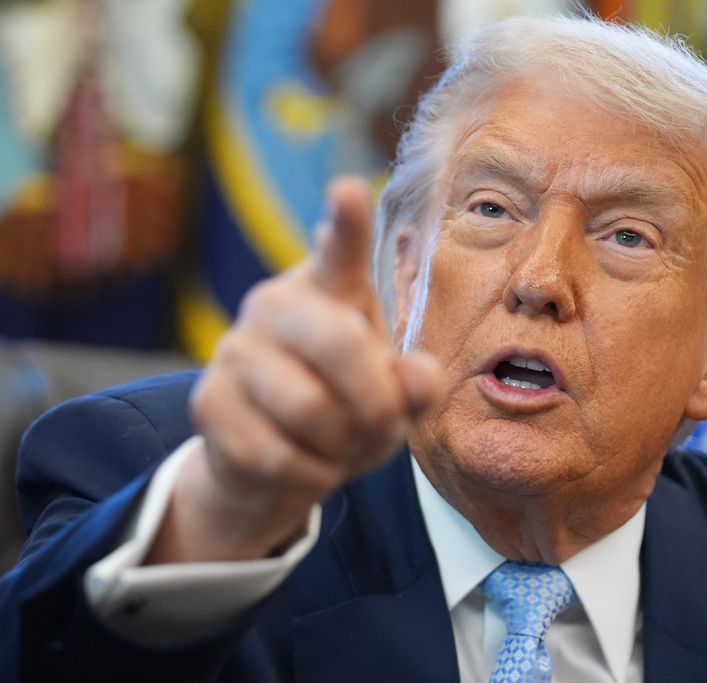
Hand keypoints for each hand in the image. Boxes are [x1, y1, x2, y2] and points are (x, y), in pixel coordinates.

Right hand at [147, 176, 439, 563]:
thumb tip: (419, 377)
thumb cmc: (349, 410)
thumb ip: (416, 388)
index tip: (350, 191)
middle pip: (339, 343)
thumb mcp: (395, 400)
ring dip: (344, 447)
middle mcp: (278, 303)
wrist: (278, 463)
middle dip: (377, 402)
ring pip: (309, 409)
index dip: (346, 222)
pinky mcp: (207, 401)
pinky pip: (276, 454)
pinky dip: (310, 476)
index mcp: (333, 289)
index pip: (342, 249)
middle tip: (387, 427)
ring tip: (342, 446)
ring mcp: (234, 348)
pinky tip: (308, 466)